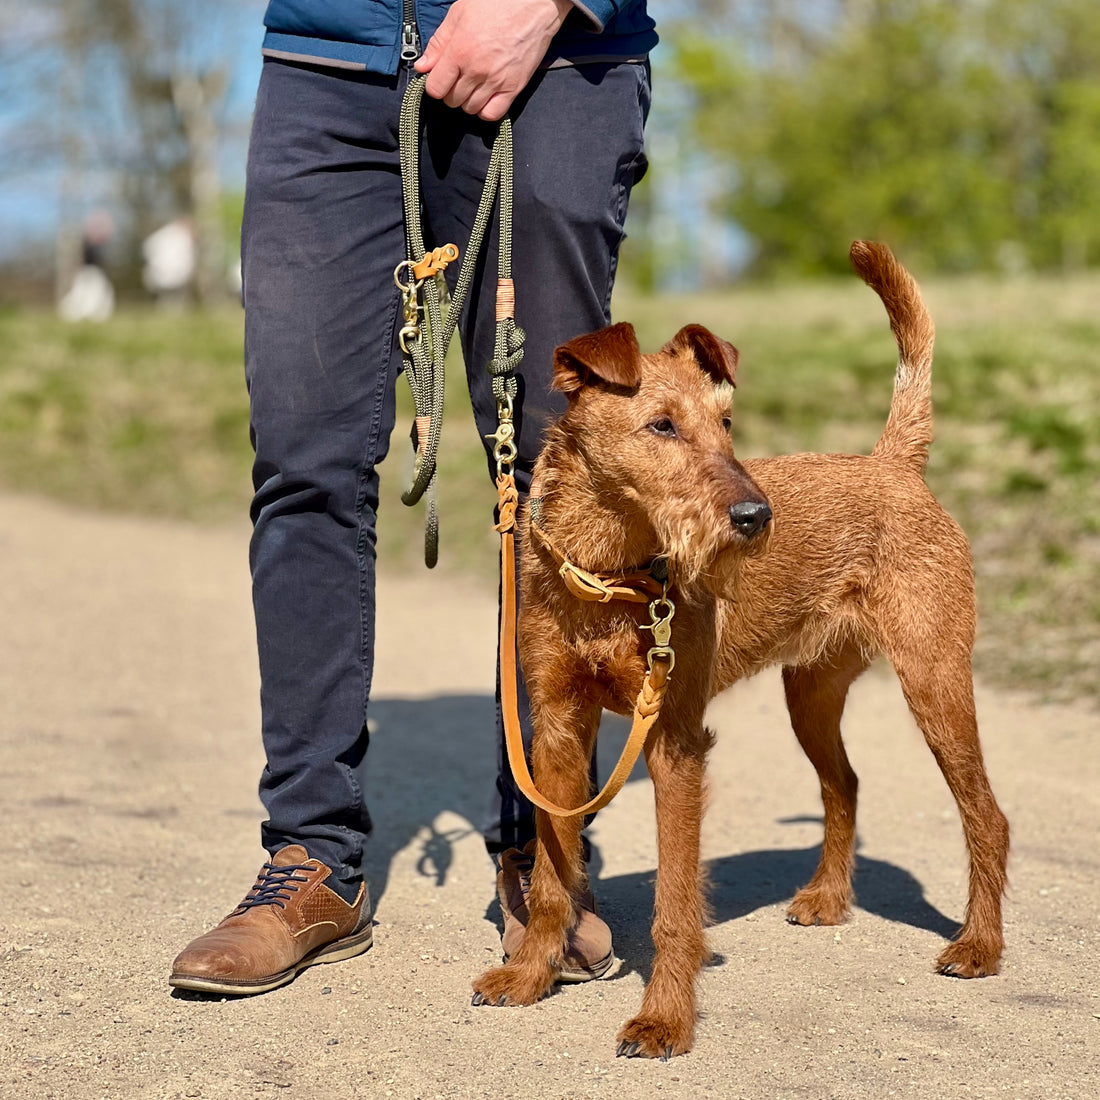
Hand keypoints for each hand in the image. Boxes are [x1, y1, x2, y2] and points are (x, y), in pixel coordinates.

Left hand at [414, 0, 572, 120]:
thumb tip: (423, 66)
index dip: (435, 85)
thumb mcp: (459, 14)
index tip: (440, 78)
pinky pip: (492, 114)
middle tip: (458, 78)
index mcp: (460, 51)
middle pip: (452, 100)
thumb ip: (439, 42)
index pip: (436, 89)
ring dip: (468, 100)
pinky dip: (485, 111)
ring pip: (470, 108)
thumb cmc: (497, 4)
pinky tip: (485, 97)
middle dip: (451, 91)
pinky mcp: (513, 88)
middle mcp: (476, 70)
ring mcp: (496, 81)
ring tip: (473, 85)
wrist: (534, 5)